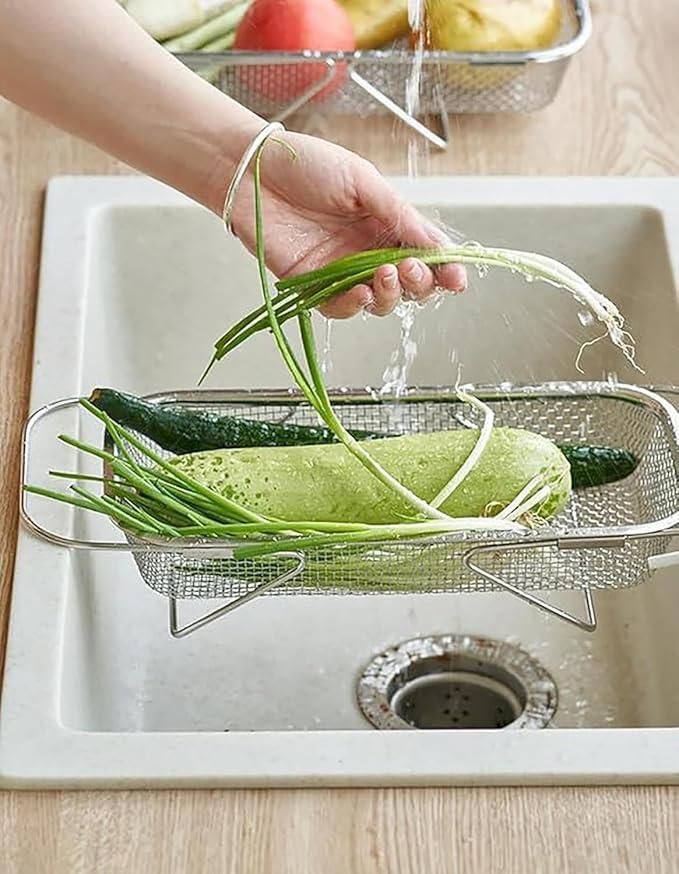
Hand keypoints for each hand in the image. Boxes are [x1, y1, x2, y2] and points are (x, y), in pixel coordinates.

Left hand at [230, 131, 466, 317]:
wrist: (252, 170)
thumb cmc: (305, 165)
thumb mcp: (362, 181)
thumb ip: (399, 215)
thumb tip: (438, 245)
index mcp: (386, 224)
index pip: (425, 254)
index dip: (444, 270)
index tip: (457, 277)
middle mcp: (368, 251)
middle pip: (408, 284)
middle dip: (420, 283)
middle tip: (412, 269)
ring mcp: (342, 271)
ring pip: (380, 301)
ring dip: (390, 294)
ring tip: (386, 274)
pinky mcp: (313, 286)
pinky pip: (342, 308)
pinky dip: (355, 305)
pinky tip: (361, 291)